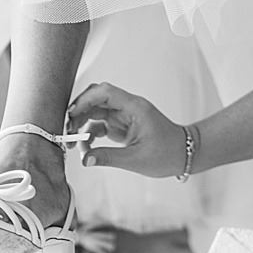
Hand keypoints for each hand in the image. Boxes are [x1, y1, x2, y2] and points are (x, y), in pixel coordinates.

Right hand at [66, 81, 188, 177]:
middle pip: (97, 98)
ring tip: (75, 143)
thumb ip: (108, 158)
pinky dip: (90, 133)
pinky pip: (100, 124)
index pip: (106, 92)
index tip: (71, 115)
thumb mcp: (136, 159)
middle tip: (69, 131)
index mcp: (135, 107)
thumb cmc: (167, 153)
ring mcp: (124, 116)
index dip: (85, 100)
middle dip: (79, 111)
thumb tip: (85, 160)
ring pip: (95, 111)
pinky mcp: (121, 126)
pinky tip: (86, 147)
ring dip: (82, 123)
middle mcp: (128, 107)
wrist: (183, 154)